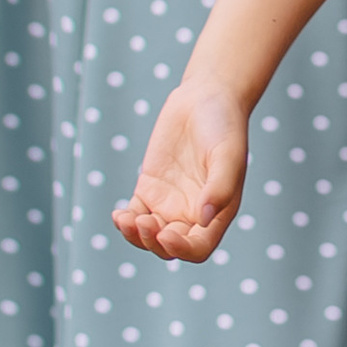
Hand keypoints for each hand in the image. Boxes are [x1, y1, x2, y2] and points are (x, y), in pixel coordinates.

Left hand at [113, 75, 248, 262]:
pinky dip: (125, 222)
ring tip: (126, 220)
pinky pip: (135, 215)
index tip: (166, 235)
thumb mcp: (228, 154)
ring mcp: (169, 203)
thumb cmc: (224, 125)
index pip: (199, 248)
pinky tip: (119, 215)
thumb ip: (220, 187)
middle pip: (170, 247)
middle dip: (154, 242)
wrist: (205, 96)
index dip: (182, 250)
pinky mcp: (150, 189)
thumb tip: (204, 219)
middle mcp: (192, 214)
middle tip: (144, 221)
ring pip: (149, 236)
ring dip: (136, 236)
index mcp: (217, 212)